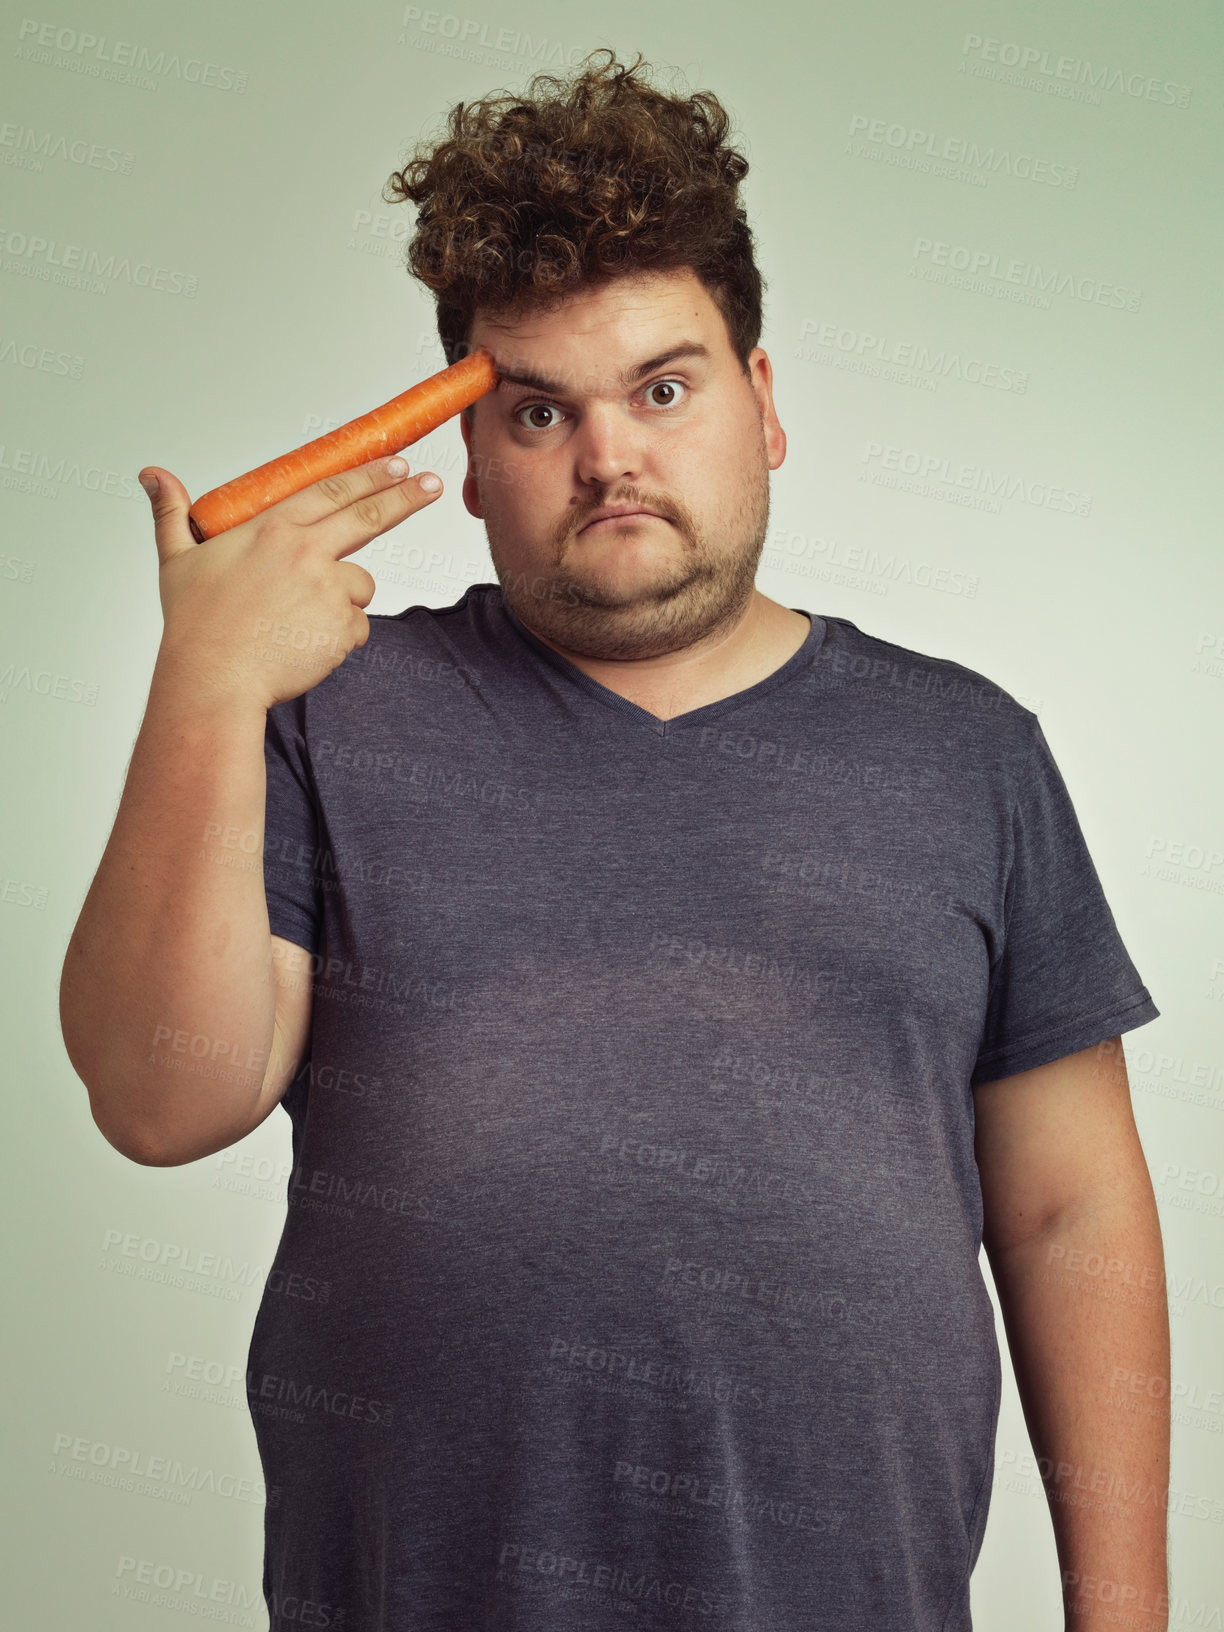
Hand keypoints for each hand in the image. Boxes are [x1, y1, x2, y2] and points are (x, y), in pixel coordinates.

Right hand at [138, 456, 442, 710]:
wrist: (214, 681)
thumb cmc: (195, 626)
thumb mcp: (177, 560)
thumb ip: (172, 513)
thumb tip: (153, 475)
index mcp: (271, 529)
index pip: (330, 490)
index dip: (367, 474)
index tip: (395, 461)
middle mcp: (305, 552)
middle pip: (369, 515)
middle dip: (405, 496)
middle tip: (431, 485)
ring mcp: (328, 589)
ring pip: (359, 585)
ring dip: (342, 600)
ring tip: (296, 622)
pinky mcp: (342, 626)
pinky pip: (356, 628)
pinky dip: (338, 637)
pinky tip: (303, 645)